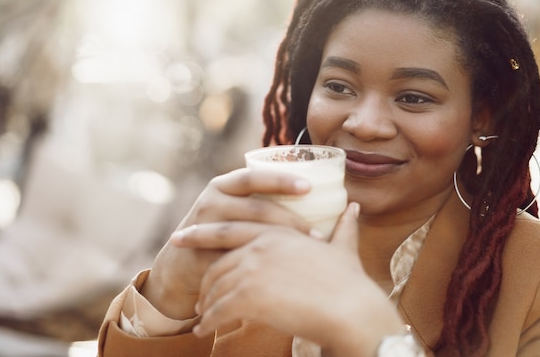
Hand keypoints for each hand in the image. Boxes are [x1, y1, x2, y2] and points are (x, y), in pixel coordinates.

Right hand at [141, 168, 316, 319]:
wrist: (179, 262)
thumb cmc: (222, 233)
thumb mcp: (235, 209)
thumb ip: (262, 202)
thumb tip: (318, 201)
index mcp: (224, 185)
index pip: (254, 176)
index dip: (280, 180)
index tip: (308, 186)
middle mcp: (212, 201)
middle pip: (256, 207)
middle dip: (289, 220)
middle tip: (319, 234)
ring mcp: (203, 227)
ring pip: (248, 233)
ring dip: (280, 244)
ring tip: (308, 253)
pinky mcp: (200, 254)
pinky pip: (234, 259)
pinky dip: (259, 265)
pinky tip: (282, 273)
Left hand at [175, 202, 404, 356]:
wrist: (351, 310)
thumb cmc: (350, 284)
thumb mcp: (343, 250)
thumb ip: (343, 228)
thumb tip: (354, 209)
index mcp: (277, 231)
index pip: (231, 229)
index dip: (204, 234)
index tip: (184, 237)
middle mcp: (261, 245)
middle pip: (218, 259)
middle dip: (198, 271)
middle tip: (188, 284)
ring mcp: (253, 269)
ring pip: (216, 287)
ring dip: (206, 304)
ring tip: (202, 315)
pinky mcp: (250, 296)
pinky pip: (219, 311)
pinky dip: (209, 322)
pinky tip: (206, 330)